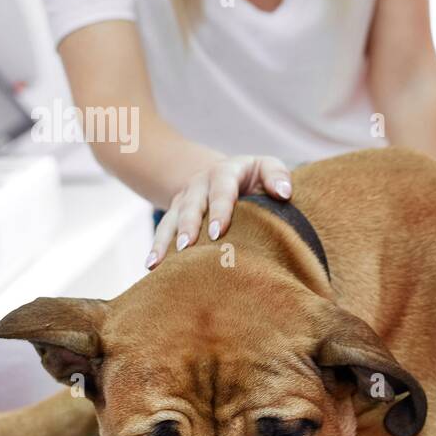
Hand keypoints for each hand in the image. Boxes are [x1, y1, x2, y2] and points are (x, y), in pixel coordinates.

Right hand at [148, 155, 291, 268]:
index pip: (222, 189)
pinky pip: (163, 230)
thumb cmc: (254, 177)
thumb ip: (277, 176)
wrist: (222, 173)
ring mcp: (184, 199)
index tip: (218, 232)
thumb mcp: (266, 167)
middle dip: (189, 227)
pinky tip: (151, 267)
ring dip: (165, 241)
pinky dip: (156, 248)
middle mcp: (199, 183)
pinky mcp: (175, 213)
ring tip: (158, 263)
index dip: (220, 209)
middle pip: (192, 206)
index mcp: (225, 172)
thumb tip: (284, 193)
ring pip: (172, 219)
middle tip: (188, 248)